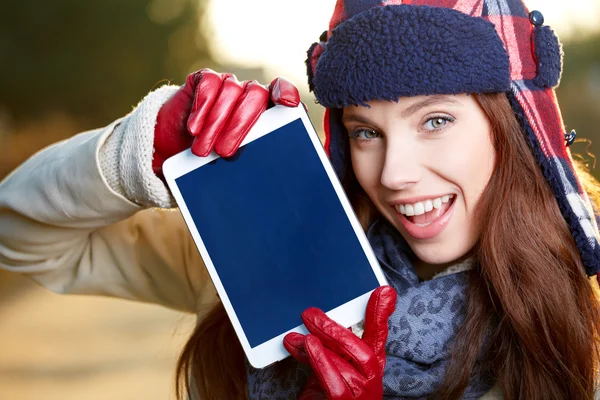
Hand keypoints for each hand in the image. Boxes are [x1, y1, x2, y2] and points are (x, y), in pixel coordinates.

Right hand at [152, 68, 299, 177]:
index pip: (283, 92)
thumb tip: (263, 171)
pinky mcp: (204, 78)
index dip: (287, 93)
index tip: (289, 105)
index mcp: (266, 110)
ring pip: (231, 90)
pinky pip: (209, 83)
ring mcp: (228, 83)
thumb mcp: (236, 161)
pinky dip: (202, 107)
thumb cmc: (212, 157)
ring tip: (202, 150)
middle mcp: (249, 93)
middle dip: (240, 124)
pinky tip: (194, 128)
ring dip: (215, 123)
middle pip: (256, 94)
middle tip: (224, 152)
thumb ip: (254, 156)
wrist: (175, 148)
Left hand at [284, 286, 396, 399]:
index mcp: (368, 365)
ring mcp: (360, 394)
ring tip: (300, 335)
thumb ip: (328, 344)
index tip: (384, 292)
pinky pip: (335, 384)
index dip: (379, 315)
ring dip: (321, 345)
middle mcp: (370, 378)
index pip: (377, 336)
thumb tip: (316, 317)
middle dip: (335, 328)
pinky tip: (308, 349)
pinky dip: (322, 364)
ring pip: (347, 364)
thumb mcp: (329, 364)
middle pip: (361, 349)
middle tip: (310, 314)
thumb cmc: (327, 394)